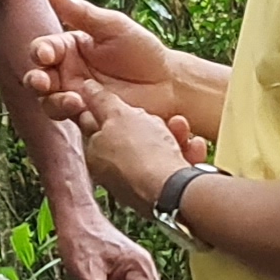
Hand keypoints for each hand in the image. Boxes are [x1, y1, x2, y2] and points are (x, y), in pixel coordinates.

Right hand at [29, 0, 196, 138]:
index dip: (41, 51)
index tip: (46, 55)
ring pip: (49, 101)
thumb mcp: (113, 27)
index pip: (46, 49)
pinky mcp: (87, 117)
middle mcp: (68, 72)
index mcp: (71, 48)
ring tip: (73, 100)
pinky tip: (85, 111)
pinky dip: (72, 116)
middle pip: (39, 77)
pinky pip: (70, 120)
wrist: (168, 85)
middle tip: (42, 82)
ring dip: (53, 101)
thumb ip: (82, 13)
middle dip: (36, 80)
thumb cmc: (143, 51)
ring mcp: (76, 96)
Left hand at [81, 88, 201, 209]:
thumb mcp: (118, 115)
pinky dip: (186, 154)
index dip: (112, 108)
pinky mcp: (164, 192)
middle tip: (161, 118)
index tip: (128, 103)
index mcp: (95, 153)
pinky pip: (174, 166)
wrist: (173, 192)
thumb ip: (102, 101)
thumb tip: (85, 86)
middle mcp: (113, 171)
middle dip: (151, 122)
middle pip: (132, 136)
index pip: (97, 124)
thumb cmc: (142, 153)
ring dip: (173, 135)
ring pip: (157, 149)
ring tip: (181, 127)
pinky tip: (194, 146)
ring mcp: (138, 183)